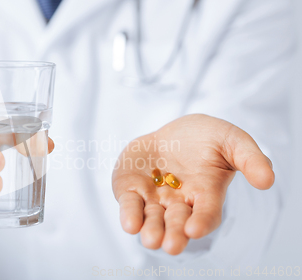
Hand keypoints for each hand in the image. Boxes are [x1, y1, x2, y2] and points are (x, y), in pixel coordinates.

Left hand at [112, 114, 273, 254]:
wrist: (172, 133)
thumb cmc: (206, 138)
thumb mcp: (231, 140)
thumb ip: (250, 158)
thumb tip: (267, 181)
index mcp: (206, 194)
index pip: (206, 213)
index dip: (202, 221)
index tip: (194, 229)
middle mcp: (179, 202)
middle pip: (177, 222)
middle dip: (173, 234)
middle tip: (171, 245)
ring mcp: (154, 199)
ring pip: (152, 219)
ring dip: (150, 230)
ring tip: (150, 239)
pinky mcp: (131, 190)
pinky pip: (130, 204)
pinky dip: (129, 214)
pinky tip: (130, 224)